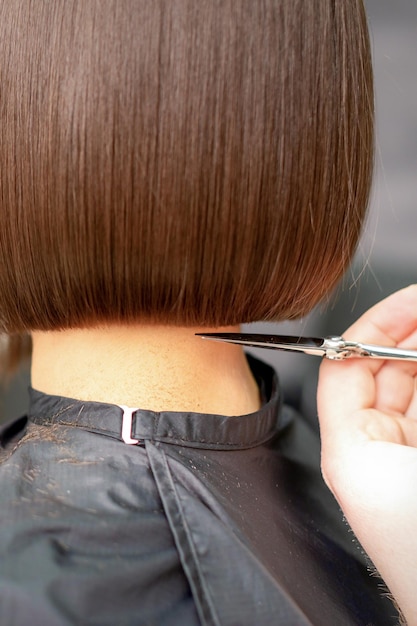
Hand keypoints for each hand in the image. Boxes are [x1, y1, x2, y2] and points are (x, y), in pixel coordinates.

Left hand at [317, 285, 416, 624]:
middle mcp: (368, 456)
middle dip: (412, 337)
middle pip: (383, 374)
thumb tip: (416, 336)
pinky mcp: (415, 476)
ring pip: (410, 395)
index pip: (346, 364)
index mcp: (351, 452)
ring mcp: (397, 466)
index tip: (414, 298)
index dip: (378, 323)